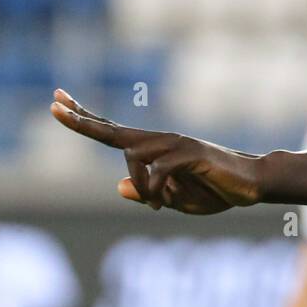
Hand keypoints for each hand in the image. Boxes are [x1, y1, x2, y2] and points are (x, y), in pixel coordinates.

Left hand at [49, 88, 263, 212]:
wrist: (251, 184)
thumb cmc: (215, 190)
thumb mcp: (174, 199)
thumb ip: (147, 193)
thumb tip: (119, 186)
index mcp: (154, 150)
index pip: (112, 132)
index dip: (85, 118)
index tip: (57, 101)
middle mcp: (161, 140)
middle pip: (113, 132)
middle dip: (81, 121)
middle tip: (54, 106)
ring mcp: (175, 144)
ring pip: (134, 158)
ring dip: (142, 189)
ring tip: (158, 205)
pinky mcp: (189, 152)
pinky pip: (158, 171)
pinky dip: (156, 191)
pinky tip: (165, 202)